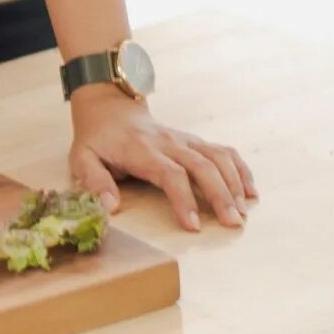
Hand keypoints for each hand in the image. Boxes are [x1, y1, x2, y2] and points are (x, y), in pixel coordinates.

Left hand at [67, 87, 256, 232]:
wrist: (109, 108)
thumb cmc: (97, 139)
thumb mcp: (82, 157)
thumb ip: (94, 181)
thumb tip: (109, 206)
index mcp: (142, 150)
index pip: (170, 173)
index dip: (184, 199)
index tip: (193, 225)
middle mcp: (169, 142)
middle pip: (203, 166)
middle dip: (220, 195)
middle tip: (233, 223)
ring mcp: (185, 139)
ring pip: (218, 157)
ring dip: (234, 184)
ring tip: (243, 212)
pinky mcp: (195, 140)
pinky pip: (224, 151)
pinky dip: (240, 169)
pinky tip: (250, 191)